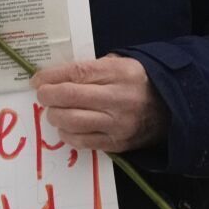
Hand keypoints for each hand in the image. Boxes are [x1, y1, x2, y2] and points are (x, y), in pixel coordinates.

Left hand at [31, 56, 169, 151]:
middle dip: (48, 96)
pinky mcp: (116, 144)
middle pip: (69, 97)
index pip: (76, 73)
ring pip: (71, 122)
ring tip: (54, 111)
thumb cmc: (139, 82)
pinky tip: (66, 127)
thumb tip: (55, 76)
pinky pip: (82, 141)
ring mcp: (117, 124)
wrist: (172, 109)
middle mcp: (117, 99)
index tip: (36, 79)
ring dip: (55, 116)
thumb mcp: (120, 64)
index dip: (50, 77)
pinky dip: (67, 134)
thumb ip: (91, 69)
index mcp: (118, 73)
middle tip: (42, 96)